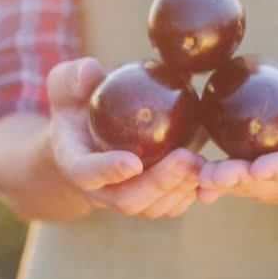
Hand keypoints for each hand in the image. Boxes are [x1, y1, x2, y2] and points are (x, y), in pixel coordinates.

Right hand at [48, 58, 203, 218]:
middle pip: (127, 199)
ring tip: (203, 164)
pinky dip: (191, 195)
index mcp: (75, 163)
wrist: (88, 136)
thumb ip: (72, 79)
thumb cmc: (77, 106)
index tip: (133, 162)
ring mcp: (126, 198)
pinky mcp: (150, 200)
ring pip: (152, 207)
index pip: (87, 173)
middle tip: (186, 158)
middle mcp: (100, 190)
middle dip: (159, 182)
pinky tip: (211, 178)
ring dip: (179, 189)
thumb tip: (90, 71)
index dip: (108, 171)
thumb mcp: (67, 86)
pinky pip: (170, 206)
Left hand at [197, 62, 277, 206]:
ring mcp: (268, 188)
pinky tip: (182, 176)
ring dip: (216, 182)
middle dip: (236, 179)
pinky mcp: (250, 186)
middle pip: (261, 184)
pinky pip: (228, 185)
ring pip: (240, 187)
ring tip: (193, 173)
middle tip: (213, 175)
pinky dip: (207, 181)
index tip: (259, 168)